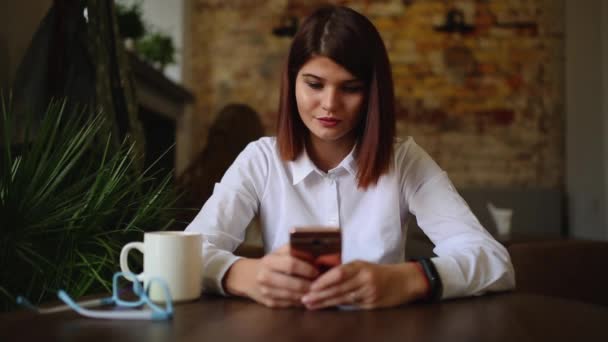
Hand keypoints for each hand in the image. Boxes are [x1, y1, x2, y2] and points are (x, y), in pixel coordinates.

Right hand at [224, 245, 318, 307]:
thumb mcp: (278, 252)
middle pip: (294, 284)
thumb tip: (316, 256)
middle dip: (310, 284)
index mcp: (269, 261)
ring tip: (315, 290)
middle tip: (319, 283)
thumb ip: (295, 251)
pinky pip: (290, 304)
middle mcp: (265, 277)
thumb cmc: (269, 262)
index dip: (307, 269)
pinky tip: (306, 296)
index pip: (291, 264)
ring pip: (293, 296)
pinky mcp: (269, 303)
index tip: (317, 271)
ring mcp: (266, 292)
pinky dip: (300, 300)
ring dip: (307, 294)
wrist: (246, 276)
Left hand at [301, 260, 428, 309]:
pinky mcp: (372, 304)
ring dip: (325, 303)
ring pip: (343, 299)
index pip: (339, 273)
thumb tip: (322, 277)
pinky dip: (337, 307)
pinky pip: (351, 306)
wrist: (404, 281)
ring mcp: (369, 293)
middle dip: (319, 294)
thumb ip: (346, 270)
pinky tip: (327, 308)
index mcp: (360, 266)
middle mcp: (364, 279)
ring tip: (310, 305)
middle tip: (304, 299)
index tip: (310, 286)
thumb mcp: (363, 266)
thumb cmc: (380, 272)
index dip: (324, 281)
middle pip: (338, 288)